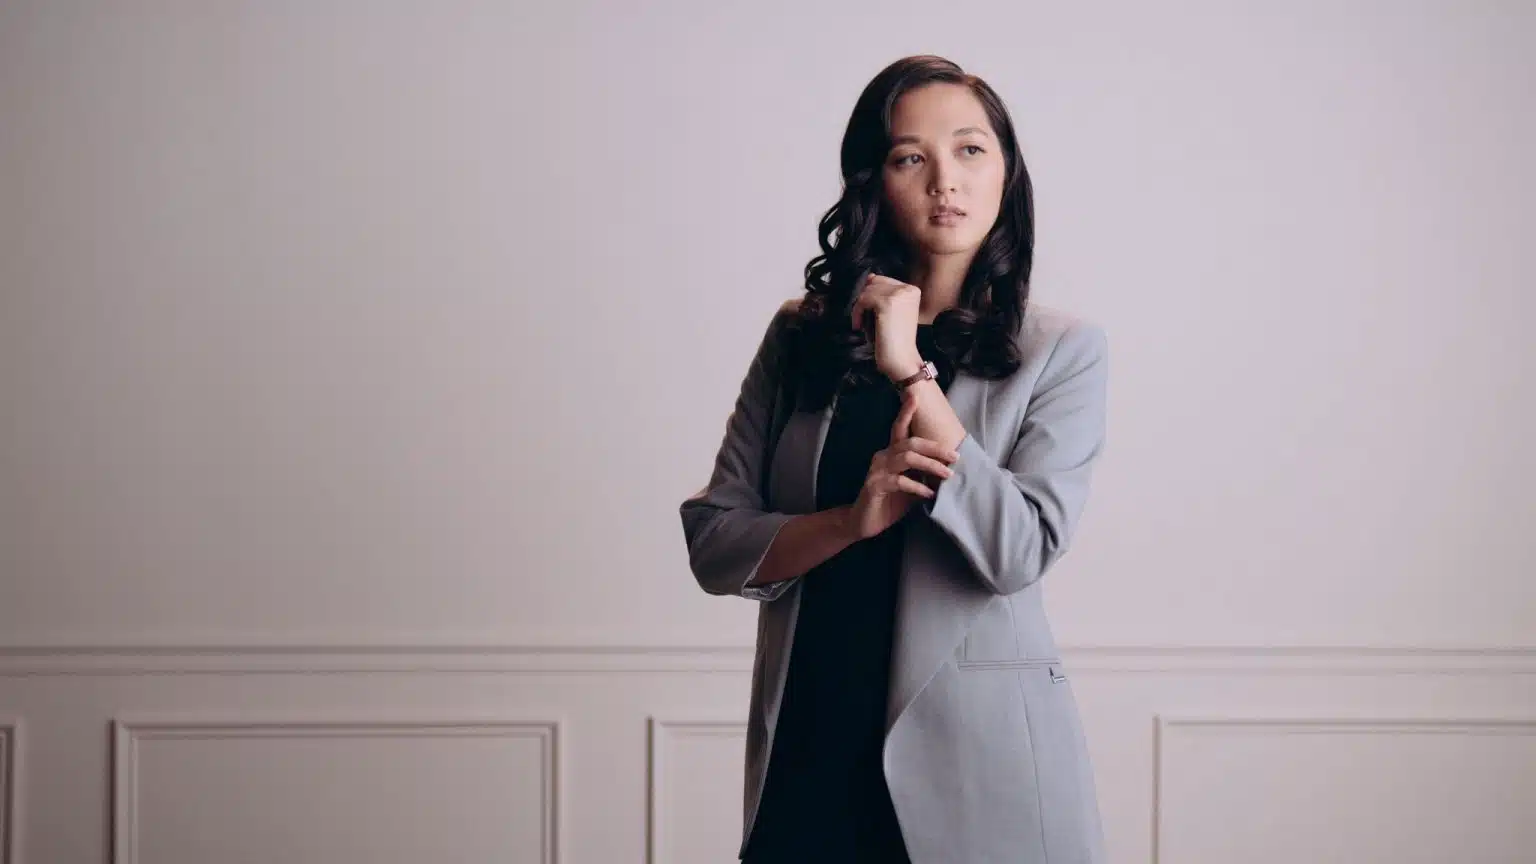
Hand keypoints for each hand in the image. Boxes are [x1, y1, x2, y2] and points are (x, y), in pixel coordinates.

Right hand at [846, 388, 959, 540]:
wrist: (863, 523)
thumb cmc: (890, 502)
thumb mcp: (910, 486)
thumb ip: (923, 474)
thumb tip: (949, 468)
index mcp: (891, 454)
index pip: (899, 428)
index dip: (906, 412)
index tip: (914, 396)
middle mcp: (883, 457)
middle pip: (910, 442)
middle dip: (935, 447)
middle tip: (955, 455)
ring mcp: (877, 471)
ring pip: (906, 458)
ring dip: (930, 465)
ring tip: (947, 474)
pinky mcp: (875, 486)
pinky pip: (899, 481)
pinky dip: (917, 486)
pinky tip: (929, 493)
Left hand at [851, 273, 923, 379]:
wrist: (902, 360)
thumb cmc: (895, 340)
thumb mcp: (891, 312)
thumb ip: (883, 294)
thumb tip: (870, 277)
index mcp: (912, 289)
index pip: (882, 280)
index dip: (871, 296)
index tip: (870, 313)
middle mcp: (908, 288)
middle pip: (873, 283)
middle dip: (865, 301)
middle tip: (865, 320)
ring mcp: (898, 294)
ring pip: (867, 291)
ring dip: (860, 309)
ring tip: (863, 325)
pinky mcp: (887, 303)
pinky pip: (862, 300)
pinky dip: (857, 313)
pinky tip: (859, 326)